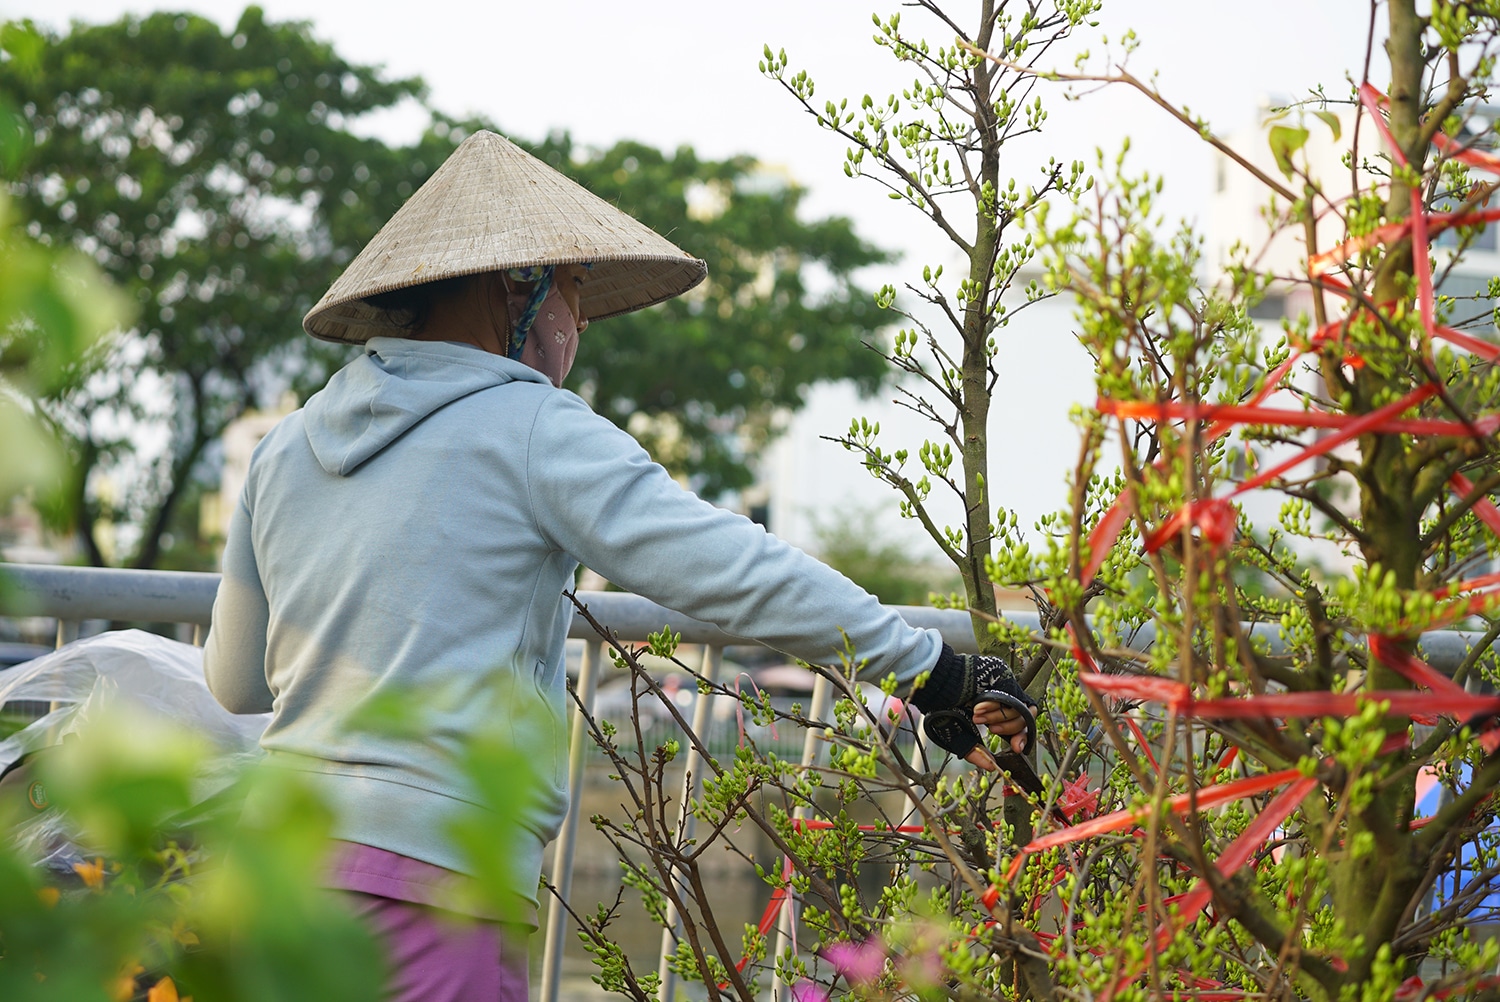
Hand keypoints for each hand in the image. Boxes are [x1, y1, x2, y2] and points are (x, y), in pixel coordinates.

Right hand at [913, 646, 1037, 762]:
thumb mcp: (959, 737)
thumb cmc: (944, 708)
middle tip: (991, 729)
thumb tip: (991, 767)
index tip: (1015, 749)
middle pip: (1024, 721)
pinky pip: (1013, 697)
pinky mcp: (1005, 679)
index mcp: (996, 716)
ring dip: (998, 717)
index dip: (1021, 739)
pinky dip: (997, 705)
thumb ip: (975, 753)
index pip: (1019, 728)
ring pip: (1021, 710)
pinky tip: (979, 705)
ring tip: (977, 715)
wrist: (939, 687)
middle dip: (1007, 729)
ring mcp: (1005, 689)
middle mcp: (1003, 703)